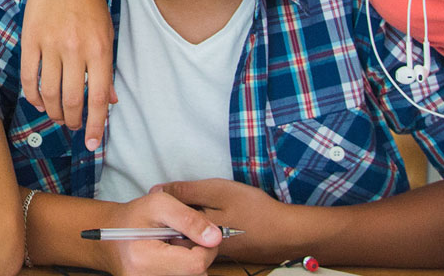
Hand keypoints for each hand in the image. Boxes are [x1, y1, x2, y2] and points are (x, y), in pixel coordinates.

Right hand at [20, 0, 116, 149]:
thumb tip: (110, 101)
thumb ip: (107, 67)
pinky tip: (38, 102)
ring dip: (53, 112)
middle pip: (71, 100)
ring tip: (58, 116)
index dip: (96, 125)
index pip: (98, 97)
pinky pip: (29, 76)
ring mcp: (51, 43)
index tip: (93, 143)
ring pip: (48, 93)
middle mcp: (76, 49)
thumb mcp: (108, 30)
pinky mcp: (31, 38)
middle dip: (73, 121)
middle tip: (74, 126)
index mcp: (100, 48)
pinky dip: (33, 96)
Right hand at [96, 188, 223, 275]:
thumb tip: (216, 238)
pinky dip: (181, 268)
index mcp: (144, 259)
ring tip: (173, 248)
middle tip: (182, 239)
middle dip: (197, 255)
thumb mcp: (160, 204)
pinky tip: (170, 258)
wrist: (109, 236)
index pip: (196, 264)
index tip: (203, 234)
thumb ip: (189, 219)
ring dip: (189, 263)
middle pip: (196, 275)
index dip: (207, 248)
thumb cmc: (133, 217)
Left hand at [158, 178, 296, 262]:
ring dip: (194, 220)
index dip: (166, 204)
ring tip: (209, 205)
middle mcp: (200, 247)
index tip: (170, 192)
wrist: (286, 232)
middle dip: (179, 214)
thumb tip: (157, 190)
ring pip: (192, 235)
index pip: (166, 221)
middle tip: (194, 197)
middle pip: (178, 230)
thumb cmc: (252, 210)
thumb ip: (186, 192)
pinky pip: (207, 239)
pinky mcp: (226, 253)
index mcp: (194, 233)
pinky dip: (208, 227)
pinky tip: (223, 216)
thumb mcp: (217, 191)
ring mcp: (214, 252)